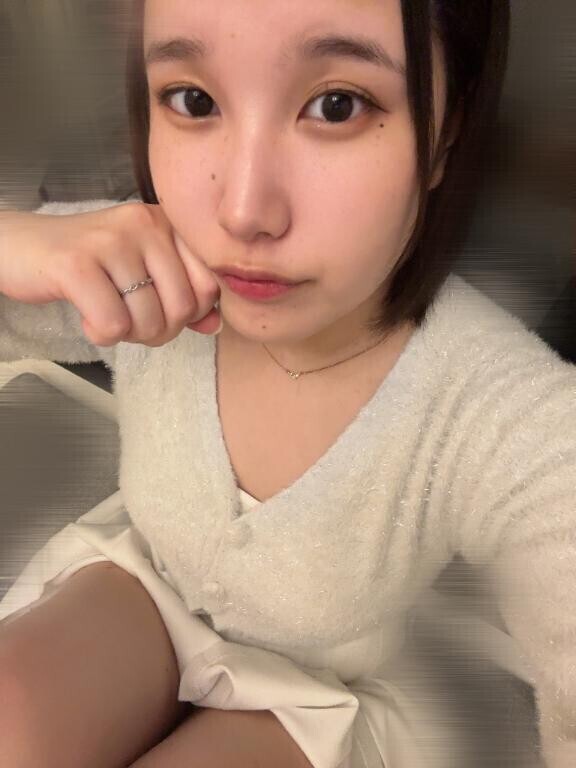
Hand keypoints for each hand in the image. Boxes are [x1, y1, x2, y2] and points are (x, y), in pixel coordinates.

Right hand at [0, 202, 221, 346]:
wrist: (21, 248)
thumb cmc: (89, 264)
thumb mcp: (141, 272)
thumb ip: (181, 295)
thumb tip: (215, 324)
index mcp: (165, 223)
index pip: (209, 285)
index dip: (191, 314)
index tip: (162, 311)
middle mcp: (144, 224)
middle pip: (183, 308)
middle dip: (159, 331)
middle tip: (131, 322)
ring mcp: (110, 241)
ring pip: (149, 321)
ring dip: (129, 335)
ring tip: (106, 316)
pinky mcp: (76, 264)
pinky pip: (113, 325)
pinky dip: (102, 335)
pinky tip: (87, 317)